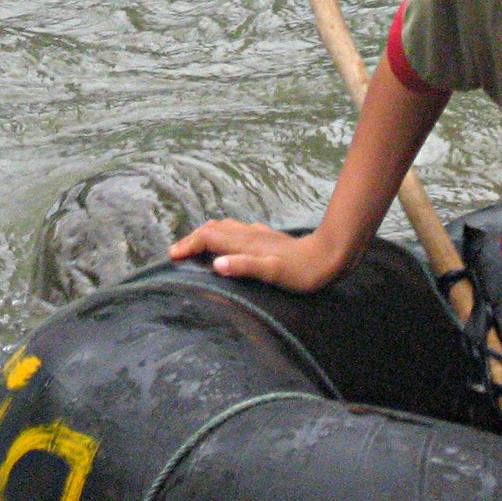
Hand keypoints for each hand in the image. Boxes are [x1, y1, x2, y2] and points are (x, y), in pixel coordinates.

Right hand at [167, 217, 340, 293]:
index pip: (208, 238)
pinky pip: (237, 231)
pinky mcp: (268, 238)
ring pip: (225, 228)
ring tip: (196, 246)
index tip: (173, 257)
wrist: (329, 256)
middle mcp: (249, 235)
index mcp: (245, 243)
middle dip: (192, 238)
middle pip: (213, 229)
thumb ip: (245, 266)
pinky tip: (230, 243)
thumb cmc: (302, 271)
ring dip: (206, 234)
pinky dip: (223, 235)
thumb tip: (217, 263)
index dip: (188, 245)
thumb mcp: (273, 272)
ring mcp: (259, 235)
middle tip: (178, 252)